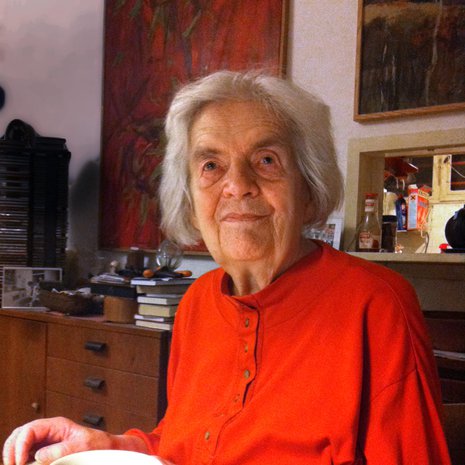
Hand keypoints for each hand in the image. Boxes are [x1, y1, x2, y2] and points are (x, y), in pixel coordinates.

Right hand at [2, 417, 147, 464]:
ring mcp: (45, 440)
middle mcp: (48, 431)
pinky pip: (26, 452)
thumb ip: (60, 450)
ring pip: (20, 442)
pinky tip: (21, 463)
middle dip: (12, 449)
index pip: (30, 429)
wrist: (105, 447)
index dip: (20, 445)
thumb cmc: (97, 444)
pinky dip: (20, 457)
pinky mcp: (45, 450)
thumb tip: (38, 457)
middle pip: (20, 434)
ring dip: (13, 453)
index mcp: (56, 425)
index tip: (19, 462)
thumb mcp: (80, 445)